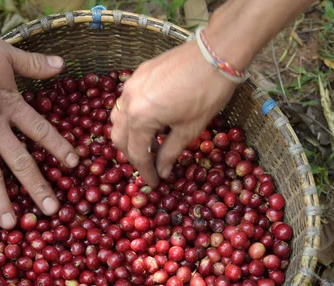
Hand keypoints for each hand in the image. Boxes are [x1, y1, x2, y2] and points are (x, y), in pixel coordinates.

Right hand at [0, 30, 77, 228]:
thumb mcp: (4, 52)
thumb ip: (33, 63)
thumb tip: (62, 63)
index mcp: (10, 105)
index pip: (41, 131)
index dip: (59, 147)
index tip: (75, 165)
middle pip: (20, 161)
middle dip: (37, 187)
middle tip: (52, 212)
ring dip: (0, 200)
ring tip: (10, 225)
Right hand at [110, 40, 237, 187]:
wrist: (215, 53)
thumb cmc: (207, 93)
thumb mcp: (189, 129)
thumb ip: (170, 153)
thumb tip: (163, 172)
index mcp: (140, 117)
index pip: (137, 153)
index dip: (145, 171)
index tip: (154, 183)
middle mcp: (129, 100)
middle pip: (120, 137)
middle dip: (133, 155)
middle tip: (150, 166)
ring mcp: (131, 84)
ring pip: (118, 117)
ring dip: (129, 135)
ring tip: (150, 144)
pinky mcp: (138, 74)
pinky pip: (126, 101)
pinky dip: (133, 116)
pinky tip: (152, 120)